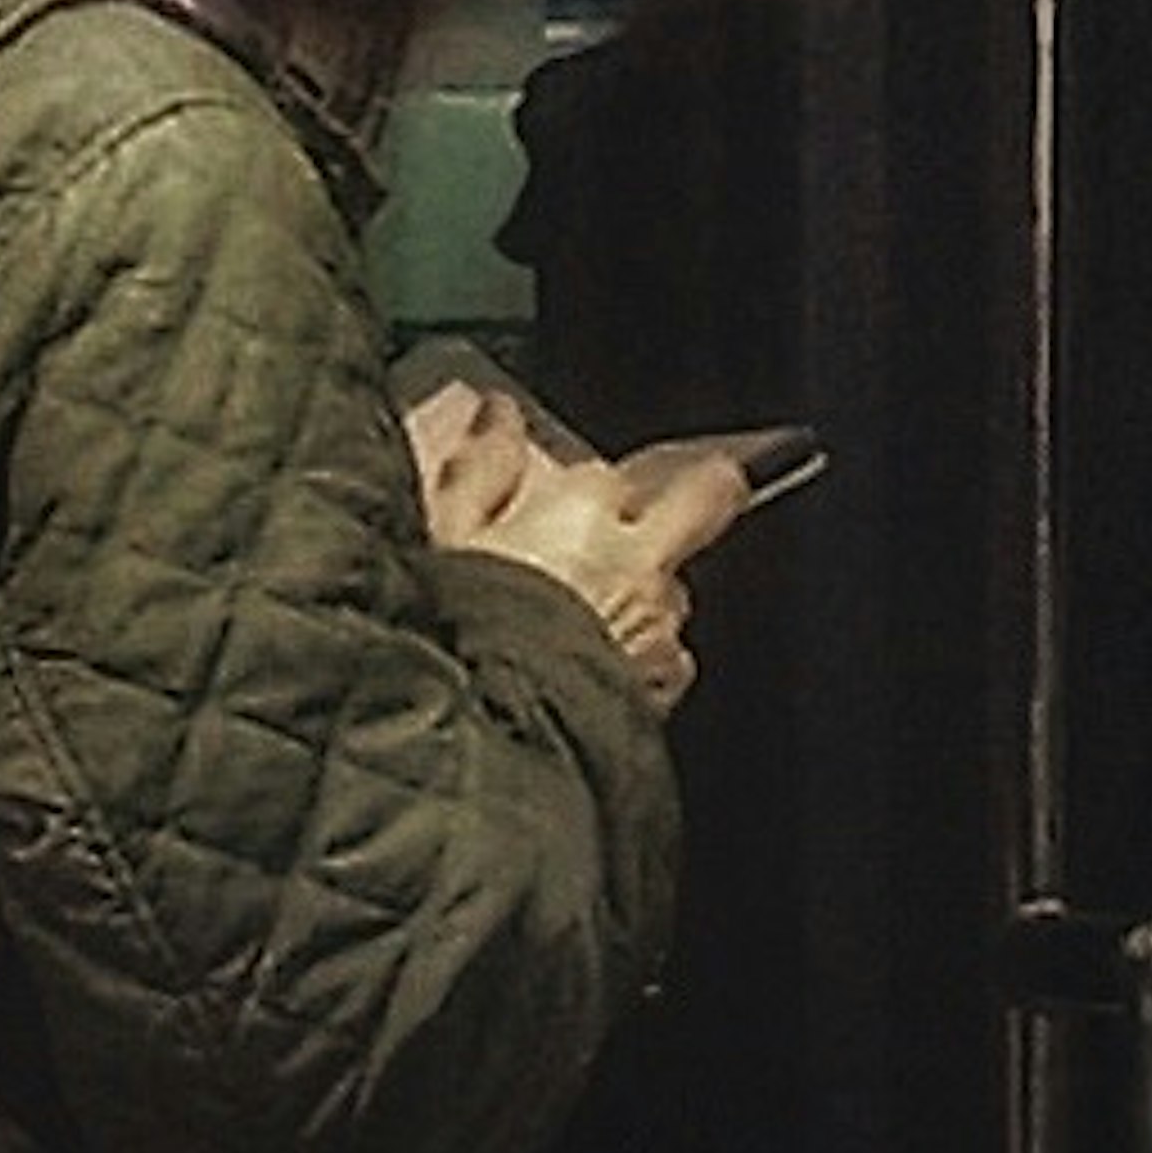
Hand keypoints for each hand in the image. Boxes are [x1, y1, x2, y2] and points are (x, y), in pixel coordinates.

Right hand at [403, 377, 718, 715]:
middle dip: (702, 491)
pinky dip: (643, 653)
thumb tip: (498, 413)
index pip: (604, 474)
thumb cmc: (465, 636)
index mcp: (584, 512)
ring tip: (592, 616)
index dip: (582, 488)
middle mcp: (641, 562)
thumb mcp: (445, 537)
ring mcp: (661, 627)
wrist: (502, 739)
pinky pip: (668, 655)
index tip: (554, 499)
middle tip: (678, 495)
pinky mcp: (666, 686)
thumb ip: (480, 469)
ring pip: (678, 587)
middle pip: (707, 499)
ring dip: (650, 592)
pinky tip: (600, 667)